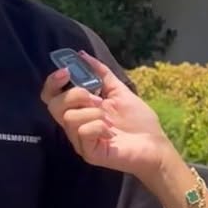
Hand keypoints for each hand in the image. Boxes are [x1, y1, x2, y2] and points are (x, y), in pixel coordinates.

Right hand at [40, 54, 169, 184]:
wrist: (155, 145)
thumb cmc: (138, 121)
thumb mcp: (119, 90)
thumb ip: (101, 73)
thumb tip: (82, 54)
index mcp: (79, 109)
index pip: (51, 96)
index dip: (52, 82)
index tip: (66, 72)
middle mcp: (75, 125)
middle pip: (53, 105)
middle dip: (75, 95)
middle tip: (97, 99)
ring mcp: (80, 141)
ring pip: (69, 118)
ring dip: (93, 112)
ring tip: (109, 119)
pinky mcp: (89, 153)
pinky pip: (83, 132)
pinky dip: (99, 126)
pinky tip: (111, 132)